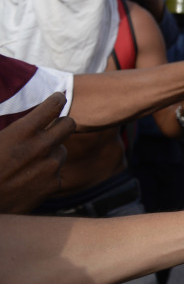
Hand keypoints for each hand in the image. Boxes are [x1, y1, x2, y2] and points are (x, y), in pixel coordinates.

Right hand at [0, 92, 73, 213]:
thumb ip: (13, 128)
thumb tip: (26, 122)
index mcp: (23, 131)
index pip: (54, 105)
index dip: (57, 99)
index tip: (58, 99)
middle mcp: (42, 146)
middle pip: (70, 124)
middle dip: (62, 124)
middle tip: (53, 127)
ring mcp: (50, 166)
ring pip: (62, 150)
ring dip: (52, 152)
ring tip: (30, 161)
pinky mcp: (53, 184)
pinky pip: (57, 173)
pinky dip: (47, 174)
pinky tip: (29, 179)